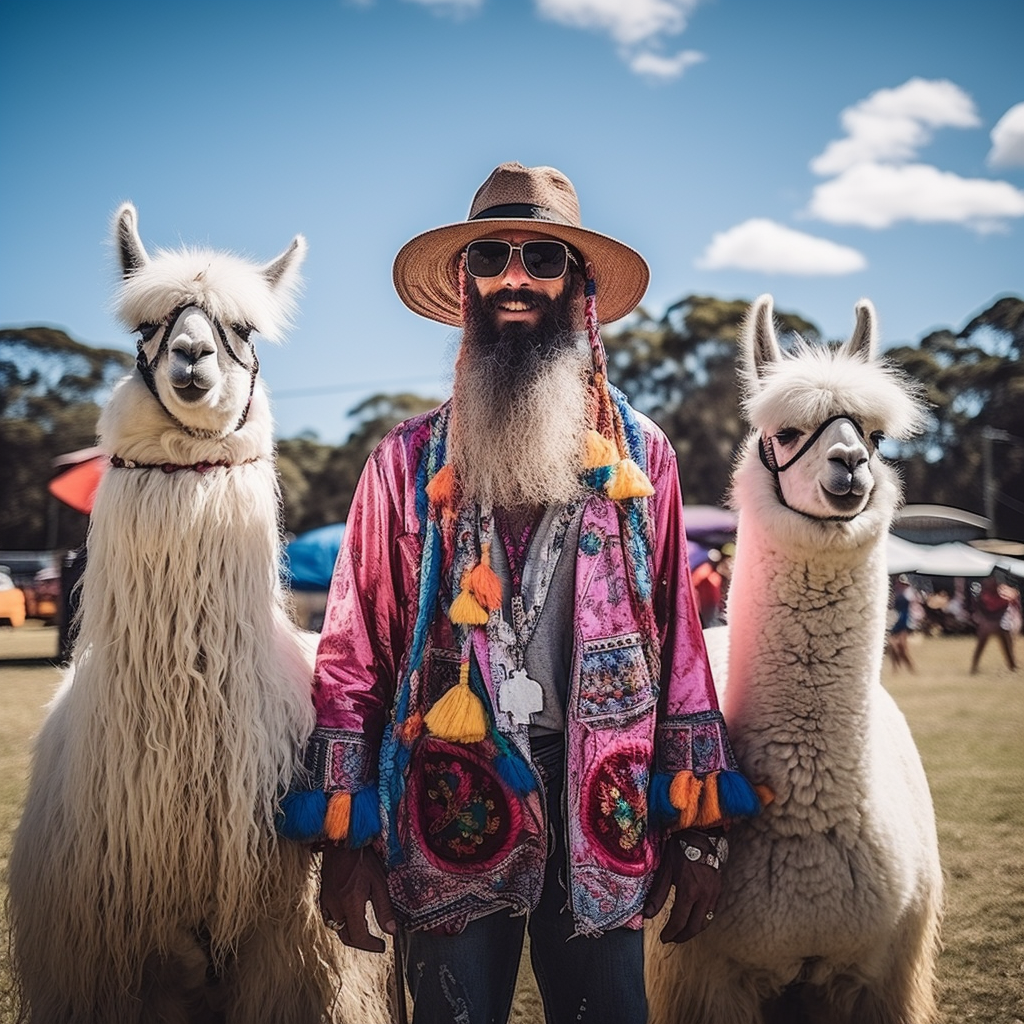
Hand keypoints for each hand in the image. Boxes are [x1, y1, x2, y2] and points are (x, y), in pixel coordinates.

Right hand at [319, 843, 396, 952]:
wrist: (342, 842)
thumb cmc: (362, 858)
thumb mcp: (379, 882)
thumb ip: (384, 909)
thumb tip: (391, 931)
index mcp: (350, 903)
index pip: (359, 937)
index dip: (371, 946)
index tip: (382, 946)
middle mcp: (335, 906)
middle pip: (347, 937)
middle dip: (362, 943)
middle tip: (375, 942)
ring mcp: (326, 902)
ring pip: (337, 929)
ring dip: (351, 933)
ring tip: (365, 930)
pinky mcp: (322, 897)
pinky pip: (330, 918)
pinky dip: (341, 923)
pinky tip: (350, 917)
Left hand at [642, 829, 723, 943]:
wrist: (702, 834)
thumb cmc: (681, 848)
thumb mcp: (665, 869)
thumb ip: (657, 894)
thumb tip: (648, 914)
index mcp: (689, 891)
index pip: (679, 921)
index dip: (670, 933)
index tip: (663, 937)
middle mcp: (704, 895)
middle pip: (695, 927)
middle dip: (682, 936)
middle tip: (672, 938)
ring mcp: (714, 893)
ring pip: (706, 921)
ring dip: (693, 930)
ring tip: (682, 931)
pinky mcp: (719, 889)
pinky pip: (712, 911)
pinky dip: (702, 919)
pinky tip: (694, 917)